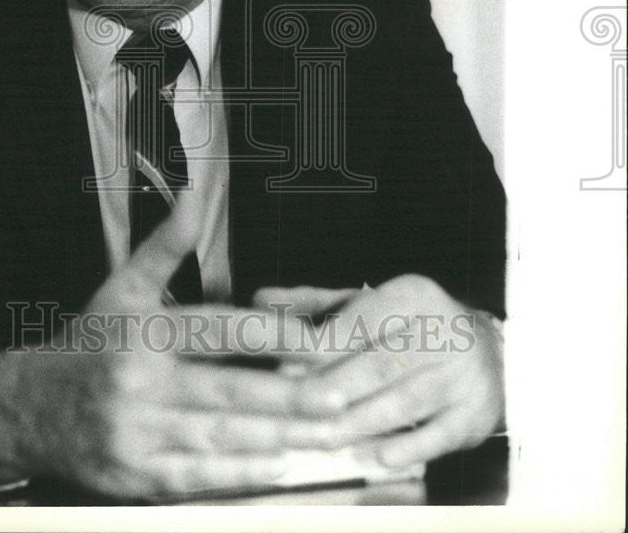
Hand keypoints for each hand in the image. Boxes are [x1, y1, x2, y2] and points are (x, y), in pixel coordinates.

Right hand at [0, 190, 345, 498]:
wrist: (26, 408)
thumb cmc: (88, 342)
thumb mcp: (122, 285)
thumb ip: (165, 244)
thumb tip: (193, 194)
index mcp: (142, 332)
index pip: (217, 330)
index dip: (270, 332)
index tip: (315, 338)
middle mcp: (140, 385)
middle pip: (228, 392)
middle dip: (289, 397)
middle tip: (340, 396)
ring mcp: (136, 436)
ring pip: (220, 439)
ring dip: (278, 438)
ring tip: (326, 433)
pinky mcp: (135, 477)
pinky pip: (198, 480)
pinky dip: (242, 477)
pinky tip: (280, 467)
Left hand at [253, 275, 504, 468]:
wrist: (492, 354)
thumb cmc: (410, 328)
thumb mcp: (370, 305)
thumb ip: (314, 304)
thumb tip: (259, 300)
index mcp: (413, 295)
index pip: (362, 320)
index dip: (323, 347)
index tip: (286, 368)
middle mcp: (443, 329)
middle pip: (381, 362)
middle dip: (336, 388)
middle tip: (297, 408)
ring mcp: (463, 374)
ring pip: (406, 400)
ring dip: (362, 421)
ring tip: (324, 437)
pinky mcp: (475, 414)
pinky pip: (440, 434)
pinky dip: (408, 446)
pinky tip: (378, 457)